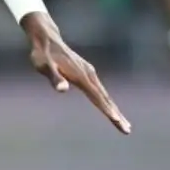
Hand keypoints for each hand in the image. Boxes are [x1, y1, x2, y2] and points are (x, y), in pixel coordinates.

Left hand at [23, 14, 130, 133]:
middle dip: (116, 114)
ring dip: (114, 109)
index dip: (106, 110)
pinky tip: (109, 107)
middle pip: (105, 98)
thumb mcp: (45, 67)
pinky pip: (99, 90)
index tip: (117, 120)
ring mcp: (89, 73)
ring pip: (104, 95)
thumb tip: (63, 89)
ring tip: (122, 123)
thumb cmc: (43, 55)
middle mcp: (89, 75)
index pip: (97, 97)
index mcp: (81, 76)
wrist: (46, 39)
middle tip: (127, 130)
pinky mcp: (87, 72)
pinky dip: (106, 101)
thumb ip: (54, 78)